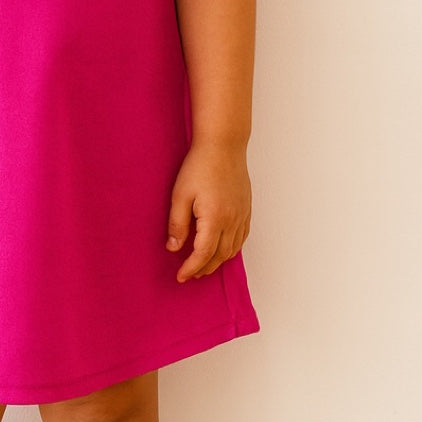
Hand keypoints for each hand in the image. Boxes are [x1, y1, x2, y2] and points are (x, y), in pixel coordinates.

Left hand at [166, 143, 251, 282]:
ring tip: (204, 265)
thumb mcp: (180, 195)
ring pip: (233, 249)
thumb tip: (174, 248)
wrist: (223, 145)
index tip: (181, 276)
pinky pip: (242, 237)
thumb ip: (177, 224)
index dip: (191, 268)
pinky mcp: (247, 208)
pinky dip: (232, 249)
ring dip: (218, 261)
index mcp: (215, 219)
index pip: (203, 254)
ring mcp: (242, 215)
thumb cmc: (199, 166)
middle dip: (204, 268)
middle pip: (219, 256)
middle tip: (190, 274)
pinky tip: (223, 249)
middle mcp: (232, 221)